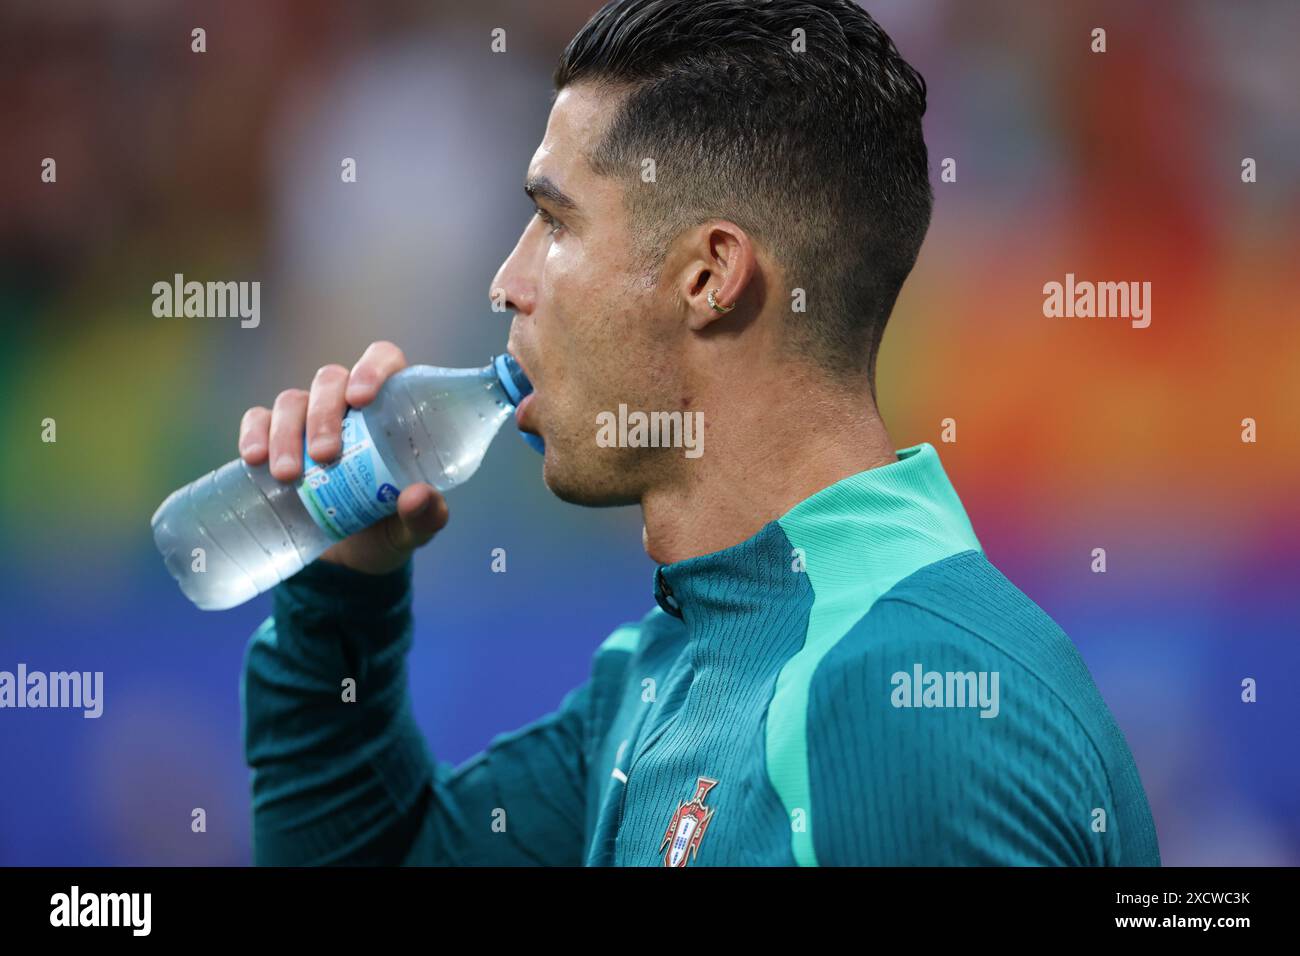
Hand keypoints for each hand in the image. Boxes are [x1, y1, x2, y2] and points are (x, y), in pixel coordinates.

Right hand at [237, 340, 448, 574]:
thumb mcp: (412, 528)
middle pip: (330, 381)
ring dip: (286, 432)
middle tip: (325, 456)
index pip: (383, 360)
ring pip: (292, 401)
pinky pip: (258, 421)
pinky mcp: (276, 441)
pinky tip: (254, 459)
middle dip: (323, 415)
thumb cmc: (388, 527)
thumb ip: (426, 516)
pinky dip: (253, 434)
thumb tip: (417, 496)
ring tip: (287, 475)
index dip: (371, 369)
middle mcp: (347, 405)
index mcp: (389, 408)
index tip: (361, 399)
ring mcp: (308, 420)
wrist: (348, 561)